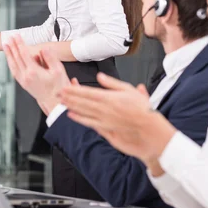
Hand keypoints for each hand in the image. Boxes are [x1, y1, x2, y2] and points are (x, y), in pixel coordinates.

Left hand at [4, 35, 68, 114]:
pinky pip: (14, 72)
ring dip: (9, 54)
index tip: (17, 36)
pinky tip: (10, 60)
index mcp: (34, 72)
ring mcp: (24, 81)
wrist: (55, 103)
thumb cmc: (58, 87)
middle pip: (16, 58)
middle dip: (12, 47)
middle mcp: (26, 76)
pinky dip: (11, 64)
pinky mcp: (24, 84)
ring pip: (13, 65)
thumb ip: (50, 58)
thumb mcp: (59, 71)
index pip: (24, 54)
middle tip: (9, 37)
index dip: (19, 44)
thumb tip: (43, 49)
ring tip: (6, 46)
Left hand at [60, 73, 176, 163]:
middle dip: (69, 97)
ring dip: (71, 106)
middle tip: (58, 93)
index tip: (66, 87)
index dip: (75, 90)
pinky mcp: (105, 129)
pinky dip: (79, 119)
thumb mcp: (129, 90)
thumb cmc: (142, 110)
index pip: (87, 92)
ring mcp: (103, 120)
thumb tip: (100, 76)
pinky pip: (89, 123)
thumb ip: (112, 83)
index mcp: (109, 98)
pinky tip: (72, 115)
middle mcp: (104, 109)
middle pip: (82, 102)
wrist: (149, 130)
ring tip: (62, 102)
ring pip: (83, 112)